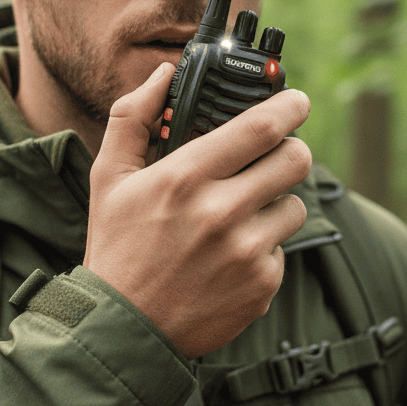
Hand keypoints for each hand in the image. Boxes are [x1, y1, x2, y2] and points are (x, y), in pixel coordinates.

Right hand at [84, 63, 311, 358]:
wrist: (122, 329)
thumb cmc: (116, 246)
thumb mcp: (109, 176)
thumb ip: (133, 117)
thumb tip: (163, 75)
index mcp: (184, 177)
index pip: (259, 127)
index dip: (289, 107)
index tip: (297, 101)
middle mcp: (220, 213)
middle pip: (295, 160)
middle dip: (292, 149)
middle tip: (275, 154)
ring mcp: (245, 253)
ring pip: (294, 205)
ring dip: (275, 202)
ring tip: (239, 214)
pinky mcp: (261, 285)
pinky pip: (283, 249)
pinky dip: (264, 246)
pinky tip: (229, 255)